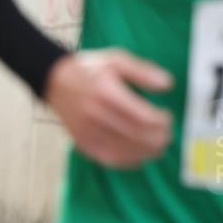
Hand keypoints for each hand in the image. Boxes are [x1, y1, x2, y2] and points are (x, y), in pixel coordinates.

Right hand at [45, 49, 172, 168]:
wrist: (54, 80)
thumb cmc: (89, 69)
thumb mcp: (116, 60)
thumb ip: (143, 72)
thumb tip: (168, 84)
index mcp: (107, 93)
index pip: (144, 118)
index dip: (162, 122)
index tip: (167, 117)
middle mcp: (96, 114)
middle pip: (137, 136)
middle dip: (158, 139)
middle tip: (166, 135)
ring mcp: (87, 130)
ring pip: (125, 150)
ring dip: (146, 152)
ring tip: (157, 147)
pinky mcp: (81, 141)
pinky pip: (108, 158)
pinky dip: (127, 161)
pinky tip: (138, 158)